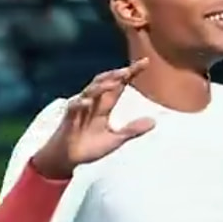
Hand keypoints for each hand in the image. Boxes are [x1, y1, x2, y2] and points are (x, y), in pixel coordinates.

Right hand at [32, 59, 154, 177]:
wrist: (68, 159)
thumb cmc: (90, 147)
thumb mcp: (116, 139)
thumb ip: (132, 130)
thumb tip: (154, 121)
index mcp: (104, 106)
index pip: (119, 85)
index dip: (131, 73)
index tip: (145, 62)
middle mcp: (93, 103)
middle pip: (104, 82)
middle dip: (116, 75)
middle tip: (130, 69)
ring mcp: (80, 109)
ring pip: (90, 91)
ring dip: (102, 85)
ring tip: (115, 80)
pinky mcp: (69, 119)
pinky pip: (74, 107)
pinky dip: (80, 104)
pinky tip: (89, 102)